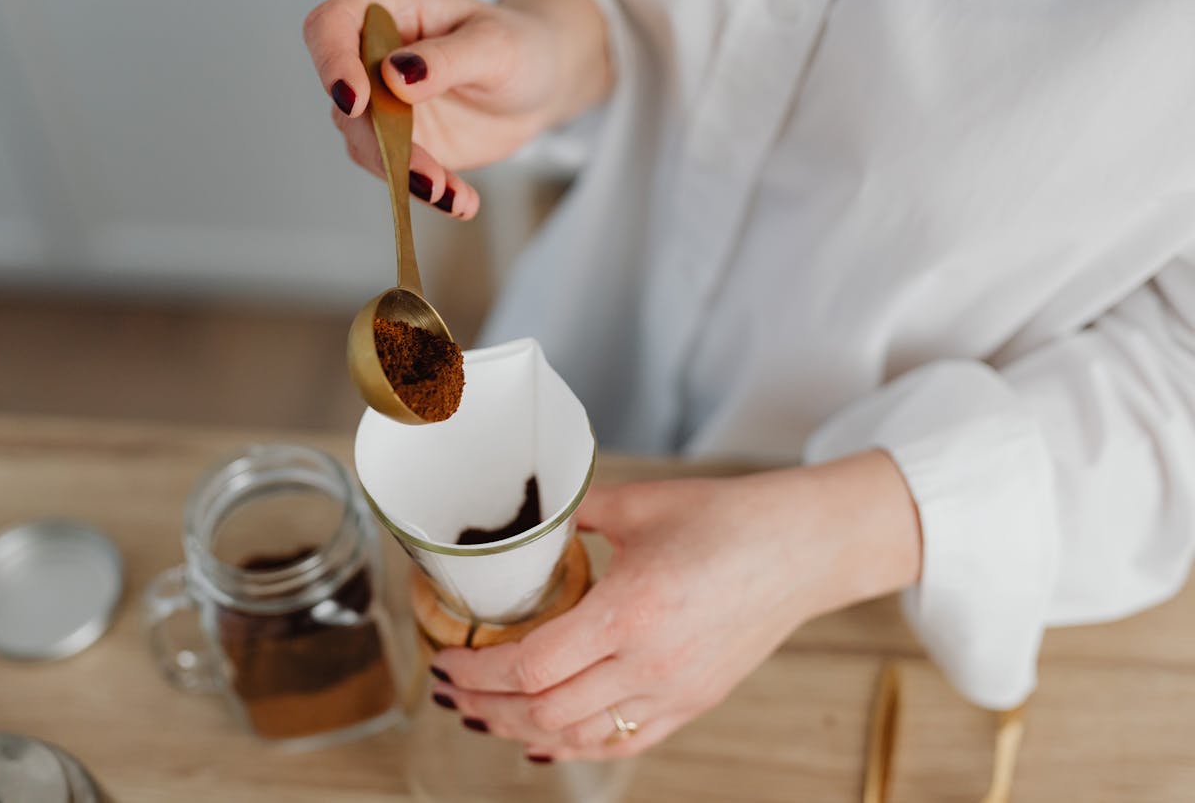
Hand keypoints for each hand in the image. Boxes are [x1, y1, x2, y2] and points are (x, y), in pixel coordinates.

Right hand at [303, 0, 611, 218]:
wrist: (539, 87)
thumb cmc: (520, 47)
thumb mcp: (495, 47)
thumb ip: (447, 58)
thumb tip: (395, 75)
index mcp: (390, 10)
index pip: (330, 26)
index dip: (332, 62)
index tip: (358, 101)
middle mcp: (374, 56)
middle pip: (345, 99)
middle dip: (383, 143)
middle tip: (428, 177)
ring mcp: (384, 104)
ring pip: (366, 144)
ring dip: (404, 176)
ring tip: (453, 196)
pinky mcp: (401, 143)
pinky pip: (397, 173)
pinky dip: (429, 193)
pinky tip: (463, 201)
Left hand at [428, 450, 921, 760]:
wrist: (802, 546)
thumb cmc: (728, 517)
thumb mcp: (639, 505)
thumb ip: (573, 520)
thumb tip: (528, 528)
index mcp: (632, 611)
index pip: (531, 666)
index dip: (478, 671)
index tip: (448, 659)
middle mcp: (652, 663)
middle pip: (544, 711)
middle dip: (487, 705)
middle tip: (453, 687)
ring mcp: (676, 691)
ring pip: (578, 736)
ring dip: (521, 730)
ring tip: (485, 714)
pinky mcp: (695, 702)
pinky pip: (623, 742)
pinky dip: (575, 746)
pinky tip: (544, 740)